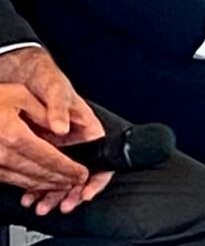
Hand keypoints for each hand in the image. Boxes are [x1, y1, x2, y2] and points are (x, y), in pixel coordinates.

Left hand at [0, 48, 112, 213]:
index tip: (86, 191)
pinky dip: (39, 187)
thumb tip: (62, 127)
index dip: (97, 178)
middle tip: (63, 204)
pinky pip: (46, 173)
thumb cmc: (48, 80)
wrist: (24, 77)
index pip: (103, 158)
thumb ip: (60, 109)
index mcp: (89, 128)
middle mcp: (77, 141)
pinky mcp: (44, 151)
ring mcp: (61, 148)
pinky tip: (31, 194)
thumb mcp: (55, 90)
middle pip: (83, 174)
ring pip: (63, 177)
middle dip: (72, 193)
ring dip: (54, 194)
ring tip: (43, 204)